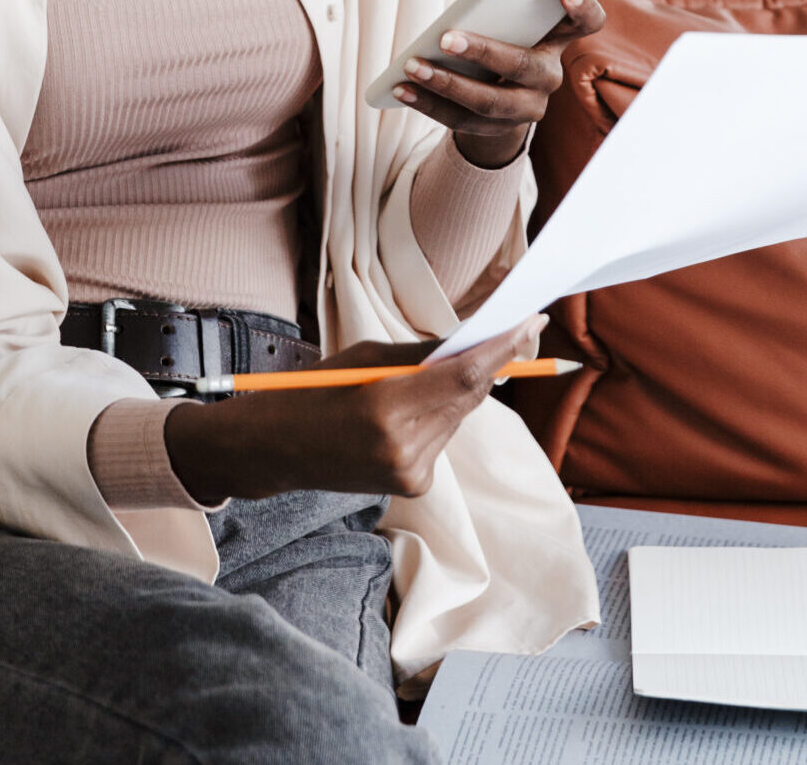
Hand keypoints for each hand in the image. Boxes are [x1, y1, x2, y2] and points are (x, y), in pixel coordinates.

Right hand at [162, 317, 547, 505]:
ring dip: (462, 389)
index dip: (500, 349)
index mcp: (384, 408)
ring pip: (459, 417)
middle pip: (469, 397)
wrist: (276, 450)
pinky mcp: (414, 485)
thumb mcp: (362, 358)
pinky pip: (443, 437)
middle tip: (514, 329)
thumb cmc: (312, 392)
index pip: (462, 377)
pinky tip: (415, 405)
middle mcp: (404, 448)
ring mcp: (411, 473)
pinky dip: (441, 414)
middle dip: (491, 362)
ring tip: (442, 368)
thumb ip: (420, 355)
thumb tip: (472, 338)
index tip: (529, 322)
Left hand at [392, 0, 607, 167]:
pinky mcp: (498, 129)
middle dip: (483, 51)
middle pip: (523, 66)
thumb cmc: (500, 37)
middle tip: (445, 39)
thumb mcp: (505, 20)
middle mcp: (549, 75)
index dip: (581, 7)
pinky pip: (460, 120)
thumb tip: (463, 10)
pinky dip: (427, 103)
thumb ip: (498, 8)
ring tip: (412, 67)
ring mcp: (528, 108)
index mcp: (557, 38)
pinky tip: (400, 89)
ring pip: (488, 101)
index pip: (587, 22)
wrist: (500, 95)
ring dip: (445, 84)